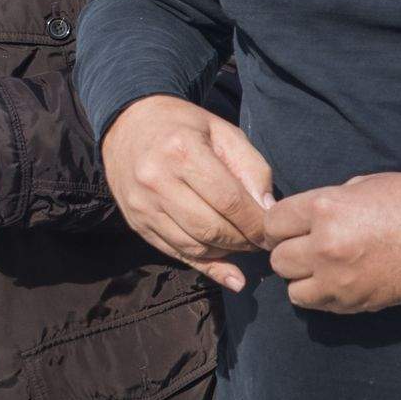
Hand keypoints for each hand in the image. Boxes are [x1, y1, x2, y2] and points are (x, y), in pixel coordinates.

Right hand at [102, 95, 275, 290]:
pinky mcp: (137, 224)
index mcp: (182, 151)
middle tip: (261, 240)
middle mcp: (157, 180)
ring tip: (244, 244)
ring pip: (194, 246)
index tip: (273, 230)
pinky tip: (230, 273)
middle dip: (244, 241)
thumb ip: (251, 168)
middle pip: (211, 228)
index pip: (229, 200)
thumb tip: (268, 210)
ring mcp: (143, 206)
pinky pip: (177, 254)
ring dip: (226, 253)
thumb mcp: (223, 132)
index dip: (256, 222)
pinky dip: (207, 265)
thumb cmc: (183, 127)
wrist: (128, 126)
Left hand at [261, 171, 400, 314]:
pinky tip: (342, 280)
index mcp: (325, 208)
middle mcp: (325, 246)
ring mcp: (339, 279)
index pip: (272, 224)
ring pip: (293, 289)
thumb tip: (304, 220)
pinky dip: (323, 296)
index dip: (281, 226)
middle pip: (279, 260)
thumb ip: (327, 204)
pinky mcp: (354, 302)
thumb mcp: (363, 186)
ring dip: (304, 279)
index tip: (292, 228)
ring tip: (325, 268)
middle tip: (311, 247)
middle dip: (291, 252)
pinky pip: (318, 305)